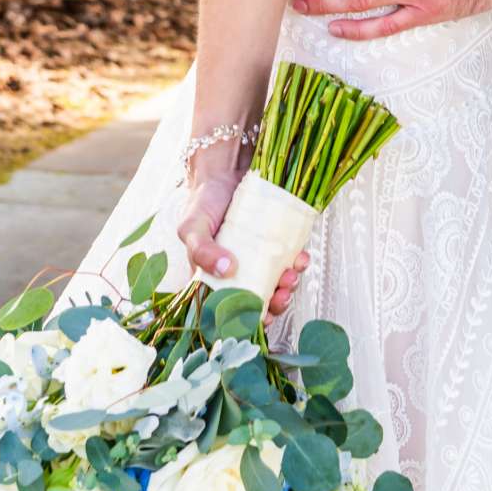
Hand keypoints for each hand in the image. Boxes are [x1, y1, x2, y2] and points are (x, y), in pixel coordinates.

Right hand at [175, 166, 308, 316]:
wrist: (223, 172)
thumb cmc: (202, 204)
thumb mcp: (192, 228)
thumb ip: (201, 251)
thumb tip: (228, 270)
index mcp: (214, 279)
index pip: (231, 308)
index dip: (248, 317)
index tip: (262, 315)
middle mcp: (239, 273)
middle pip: (259, 300)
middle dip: (275, 303)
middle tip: (281, 293)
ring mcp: (259, 259)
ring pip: (277, 283)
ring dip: (288, 285)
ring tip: (291, 274)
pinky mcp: (276, 244)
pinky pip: (290, 260)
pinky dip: (298, 263)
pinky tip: (299, 258)